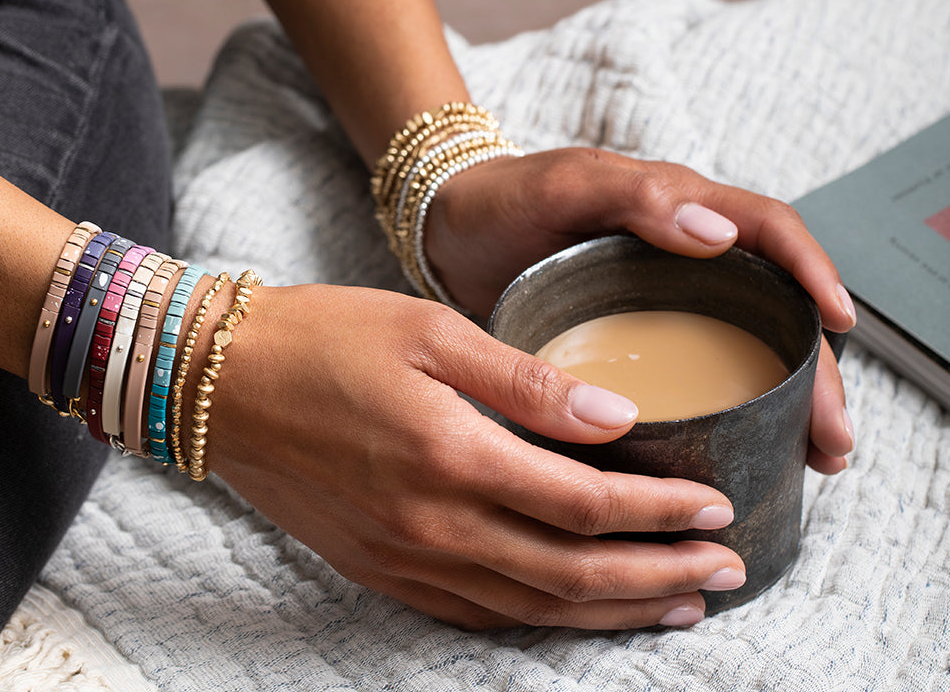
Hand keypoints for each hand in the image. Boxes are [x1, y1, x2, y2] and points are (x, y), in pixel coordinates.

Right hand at [206, 283, 746, 629]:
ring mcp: (406, 559)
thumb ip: (525, 380)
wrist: (223, 384)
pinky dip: (542, 619)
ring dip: (614, 612)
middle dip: (660, 576)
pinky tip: (577, 612)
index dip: (658, 511)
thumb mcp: (430, 331)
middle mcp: (435, 526)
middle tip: (726, 572)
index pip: (583, 503)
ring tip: (678, 605)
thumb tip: (614, 415)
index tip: (716, 506)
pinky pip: (478, 614)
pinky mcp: (382, 570)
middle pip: (573, 573)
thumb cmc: (328, 339)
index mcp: (453, 455)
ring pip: (534, 607)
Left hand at [424, 148, 856, 472]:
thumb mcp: (563, 185)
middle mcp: (685, 254)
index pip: (769, 230)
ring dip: (789, 398)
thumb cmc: (504, 199)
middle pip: (774, 306)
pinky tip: (748, 451)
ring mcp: (664, 299)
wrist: (448, 234)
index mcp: (678, 207)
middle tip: (833, 435)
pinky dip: (735, 409)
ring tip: (814, 458)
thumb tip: (720, 232)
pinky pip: (702, 371)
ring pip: (748, 345)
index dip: (811, 271)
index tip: (841, 324)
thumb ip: (635, 197)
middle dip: (815, 367)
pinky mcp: (637, 338)